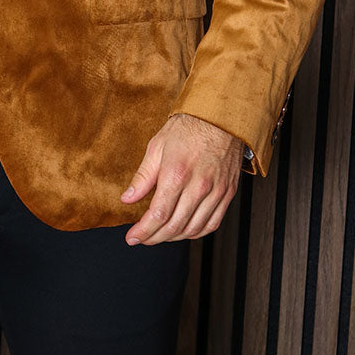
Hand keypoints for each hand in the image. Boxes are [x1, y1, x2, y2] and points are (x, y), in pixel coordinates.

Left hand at [120, 113, 241, 243]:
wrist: (220, 116)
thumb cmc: (187, 128)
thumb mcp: (157, 146)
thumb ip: (143, 177)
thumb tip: (127, 199)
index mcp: (176, 173)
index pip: (158, 215)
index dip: (143, 231)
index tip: (132, 237)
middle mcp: (198, 186)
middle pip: (174, 226)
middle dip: (154, 238)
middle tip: (142, 238)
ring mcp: (215, 191)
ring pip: (193, 229)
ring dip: (174, 238)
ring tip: (160, 234)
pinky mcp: (227, 193)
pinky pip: (212, 224)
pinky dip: (196, 233)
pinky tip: (184, 230)